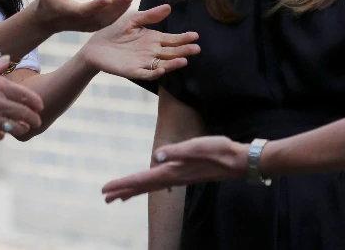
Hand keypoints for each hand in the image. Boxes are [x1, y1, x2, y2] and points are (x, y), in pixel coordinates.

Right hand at [0, 56, 43, 140]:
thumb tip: (7, 59)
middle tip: (36, 121)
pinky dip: (1, 135)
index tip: (39, 106)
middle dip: (33, 119)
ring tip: (23, 129)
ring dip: (21, 129)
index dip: (35, 102)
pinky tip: (1, 132)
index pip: (25, 95)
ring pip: (14, 127)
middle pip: (24, 114)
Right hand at [31, 0, 132, 33]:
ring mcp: (86, 27)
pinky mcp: (92, 27)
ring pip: (105, 20)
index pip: (83, 10)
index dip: (96, 6)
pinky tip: (127, 2)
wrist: (47, 19)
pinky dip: (118, 13)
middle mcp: (78, 22)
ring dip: (119, 9)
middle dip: (114, 5)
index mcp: (68, 12)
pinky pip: (107, 22)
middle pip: (99, 16)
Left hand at [79, 4, 199, 79]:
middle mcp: (152, 52)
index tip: (195, 36)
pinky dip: (155, 72)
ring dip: (173, 63)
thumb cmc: (114, 31)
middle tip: (197, 48)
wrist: (96, 45)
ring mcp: (144, 62)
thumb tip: (168, 7)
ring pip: (162, 64)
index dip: (183, 38)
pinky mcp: (134, 71)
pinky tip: (162, 69)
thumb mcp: (133, 19)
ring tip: (184, 60)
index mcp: (153, 39)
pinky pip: (147, 73)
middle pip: (171, 52)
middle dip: (184, 51)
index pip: (172, 40)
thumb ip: (150, 16)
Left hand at [101, 136, 246, 202]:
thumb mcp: (196, 146)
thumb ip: (176, 151)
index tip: (105, 190)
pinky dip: (148, 185)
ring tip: (119, 196)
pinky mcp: (186, 175)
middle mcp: (174, 177)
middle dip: (123, 191)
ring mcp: (180, 178)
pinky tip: (149, 184)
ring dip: (134, 190)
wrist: (240, 161)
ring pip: (151, 186)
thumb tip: (156, 156)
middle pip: (143, 187)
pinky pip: (160, 183)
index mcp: (173, 171)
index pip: (142, 180)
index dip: (122, 184)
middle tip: (105, 197)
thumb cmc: (219, 151)